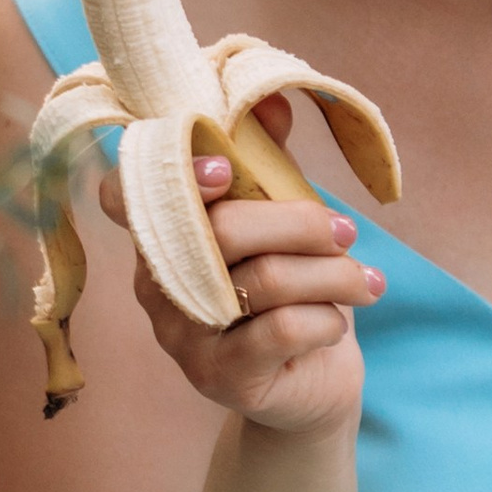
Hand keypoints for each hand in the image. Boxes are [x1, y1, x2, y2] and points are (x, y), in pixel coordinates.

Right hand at [98, 101, 378, 437]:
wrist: (309, 388)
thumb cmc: (291, 295)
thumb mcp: (284, 225)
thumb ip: (272, 165)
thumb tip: (272, 103)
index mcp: (164, 237)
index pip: (128, 194)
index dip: (174, 173)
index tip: (227, 170)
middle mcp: (158, 287)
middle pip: (224, 230)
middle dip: (302, 222)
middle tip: (346, 232)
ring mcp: (184, 338)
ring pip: (265, 281)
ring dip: (332, 274)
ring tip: (364, 281)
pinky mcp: (221, 378)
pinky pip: (284, 330)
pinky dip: (328, 318)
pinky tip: (338, 321)